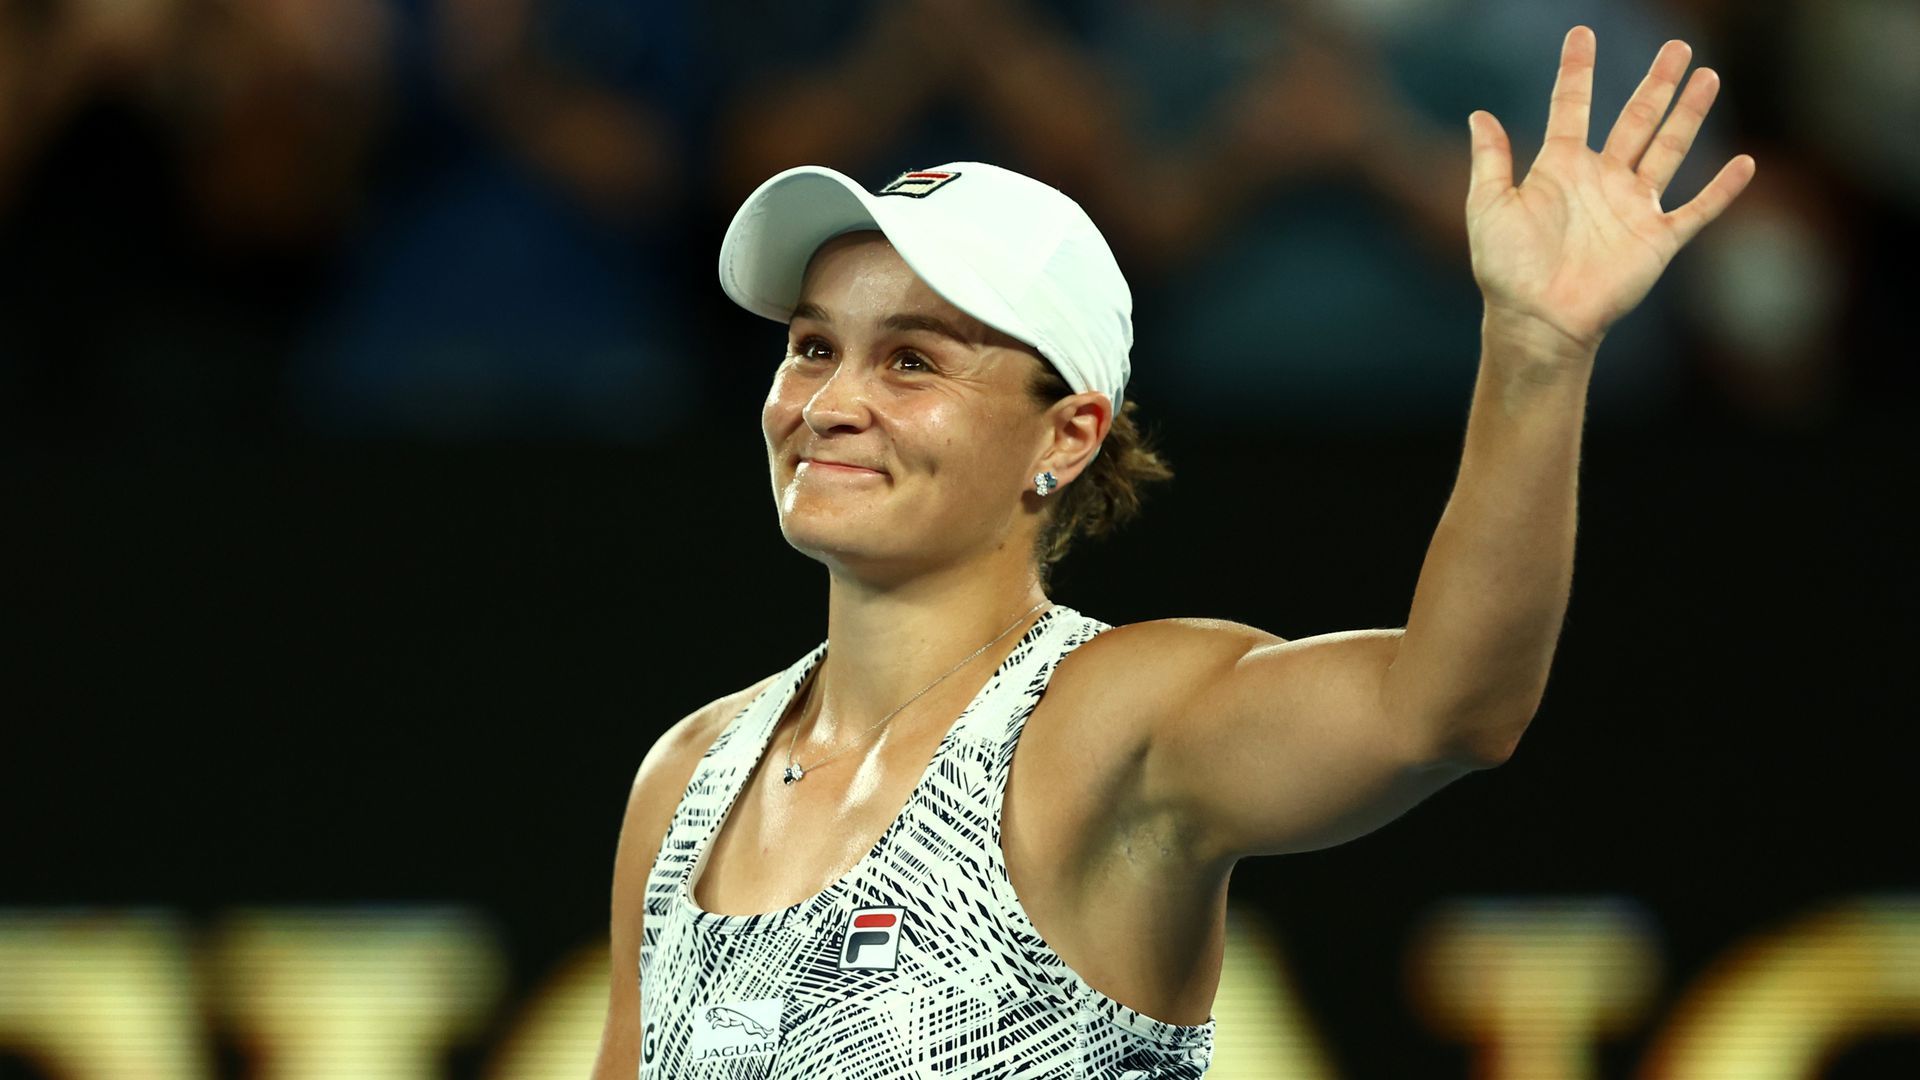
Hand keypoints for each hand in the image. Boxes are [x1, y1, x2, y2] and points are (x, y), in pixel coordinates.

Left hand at [1466, 26, 1755, 356]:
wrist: (1537, 320)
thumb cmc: (1507, 269)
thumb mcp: (1489, 207)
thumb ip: (1491, 160)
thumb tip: (1478, 114)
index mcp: (1560, 168)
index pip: (1572, 106)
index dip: (1577, 70)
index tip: (1583, 33)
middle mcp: (1602, 180)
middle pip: (1636, 118)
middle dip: (1656, 83)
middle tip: (1678, 46)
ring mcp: (1632, 207)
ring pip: (1670, 149)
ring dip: (1689, 114)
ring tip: (1707, 76)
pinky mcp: (1657, 239)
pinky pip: (1697, 209)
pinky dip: (1723, 189)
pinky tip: (1746, 163)